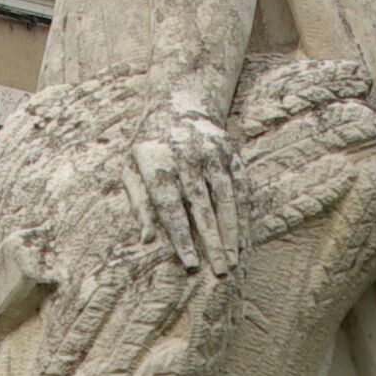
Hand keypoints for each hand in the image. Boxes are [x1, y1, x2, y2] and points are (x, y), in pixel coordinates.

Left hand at [120, 105, 238, 279]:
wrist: (179, 104)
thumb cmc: (149, 148)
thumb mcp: (131, 169)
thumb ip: (138, 204)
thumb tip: (146, 240)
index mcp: (158, 162)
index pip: (171, 206)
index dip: (182, 236)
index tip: (191, 263)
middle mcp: (188, 157)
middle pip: (202, 207)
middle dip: (212, 241)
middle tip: (220, 271)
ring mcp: (213, 154)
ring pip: (226, 199)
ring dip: (231, 232)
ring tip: (234, 261)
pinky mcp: (232, 154)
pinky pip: (241, 189)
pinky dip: (243, 216)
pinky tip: (244, 239)